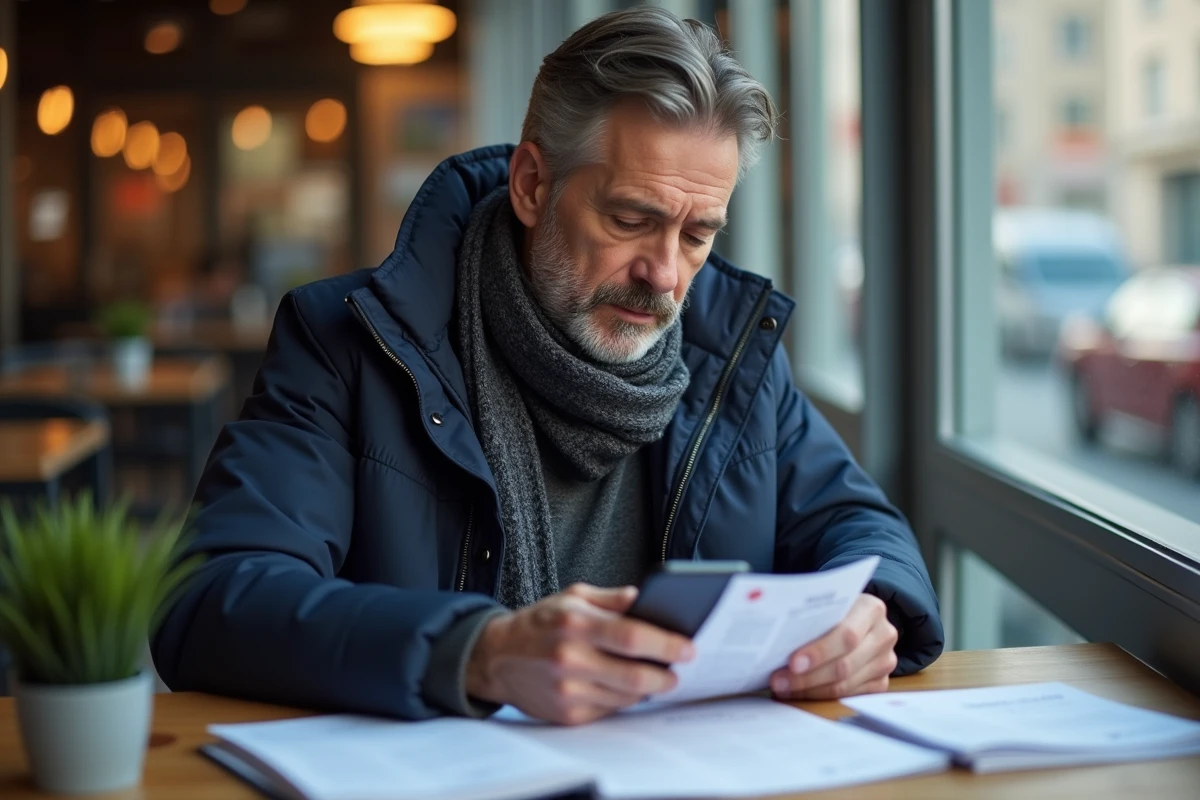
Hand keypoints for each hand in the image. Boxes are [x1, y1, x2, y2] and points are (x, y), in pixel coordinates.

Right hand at [465, 583, 695, 724]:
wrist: (497, 657)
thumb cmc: (539, 623)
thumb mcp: (572, 597)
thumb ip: (611, 599)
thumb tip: (644, 598)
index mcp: (575, 624)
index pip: (632, 637)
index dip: (667, 645)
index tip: (689, 648)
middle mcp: (570, 659)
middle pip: (635, 676)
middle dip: (666, 676)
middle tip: (678, 670)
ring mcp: (568, 691)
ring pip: (627, 697)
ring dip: (647, 689)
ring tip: (653, 676)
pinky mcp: (567, 714)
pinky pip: (611, 710)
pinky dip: (624, 700)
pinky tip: (624, 687)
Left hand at [770, 593, 897, 700]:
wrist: (859, 618)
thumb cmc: (835, 609)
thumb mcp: (828, 604)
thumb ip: (812, 617)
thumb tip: (776, 639)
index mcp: (871, 609)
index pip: (846, 635)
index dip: (819, 652)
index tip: (792, 662)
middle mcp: (884, 635)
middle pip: (844, 665)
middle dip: (807, 677)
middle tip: (778, 681)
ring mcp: (885, 661)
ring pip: (845, 685)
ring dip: (809, 689)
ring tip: (782, 687)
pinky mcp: (881, 682)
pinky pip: (848, 696)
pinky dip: (820, 695)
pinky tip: (798, 692)